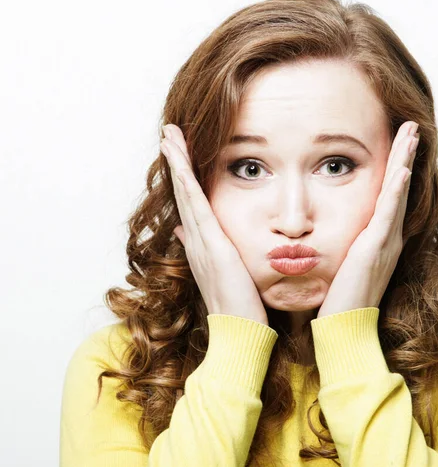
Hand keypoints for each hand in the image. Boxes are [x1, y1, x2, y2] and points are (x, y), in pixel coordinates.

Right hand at [160, 124, 268, 326]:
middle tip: (169, 134)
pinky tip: (180, 161)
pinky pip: (196, 206)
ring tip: (170, 136)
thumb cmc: (240, 305)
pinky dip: (186, 182)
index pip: (191, 204)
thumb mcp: (223, 273)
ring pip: (186, 194)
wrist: (239, 332)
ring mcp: (201, 242)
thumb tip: (186, 232)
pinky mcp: (211, 245)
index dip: (184, 178)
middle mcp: (197, 241)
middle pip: (184, 193)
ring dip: (177, 163)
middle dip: (176, 161)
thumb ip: (207, 251)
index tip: (180, 154)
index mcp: (203, 246)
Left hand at [316, 121, 418, 318]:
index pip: (389, 196)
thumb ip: (344, 246)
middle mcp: (387, 238)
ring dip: (405, 162)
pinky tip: (402, 171)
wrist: (344, 327)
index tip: (398, 143)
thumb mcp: (343, 265)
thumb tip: (331, 233)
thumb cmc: (340, 300)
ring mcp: (385, 243)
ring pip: (397, 194)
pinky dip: (396, 192)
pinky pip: (387, 215)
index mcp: (379, 240)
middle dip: (406, 155)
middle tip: (412, 126)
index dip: (396, 168)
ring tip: (412, 134)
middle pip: (399, 188)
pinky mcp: (375, 250)